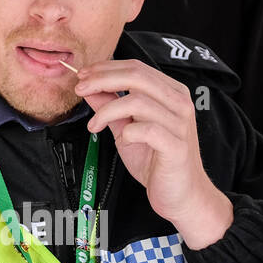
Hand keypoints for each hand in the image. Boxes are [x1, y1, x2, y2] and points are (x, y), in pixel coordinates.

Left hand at [75, 59, 233, 248]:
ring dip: (107, 110)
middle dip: (102, 79)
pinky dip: (128, 131)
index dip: (106, 68)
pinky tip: (122, 139)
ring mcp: (180, 124)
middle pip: (137, 76)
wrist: (181, 195)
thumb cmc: (157, 162)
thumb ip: (110, 107)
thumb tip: (88, 88)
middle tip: (80, 89)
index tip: (82, 76)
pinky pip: (147, 129)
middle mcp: (179, 103)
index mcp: (171, 93)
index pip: (136, 68)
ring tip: (94, 125)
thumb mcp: (127, 129)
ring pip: (138, 101)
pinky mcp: (176, 146)